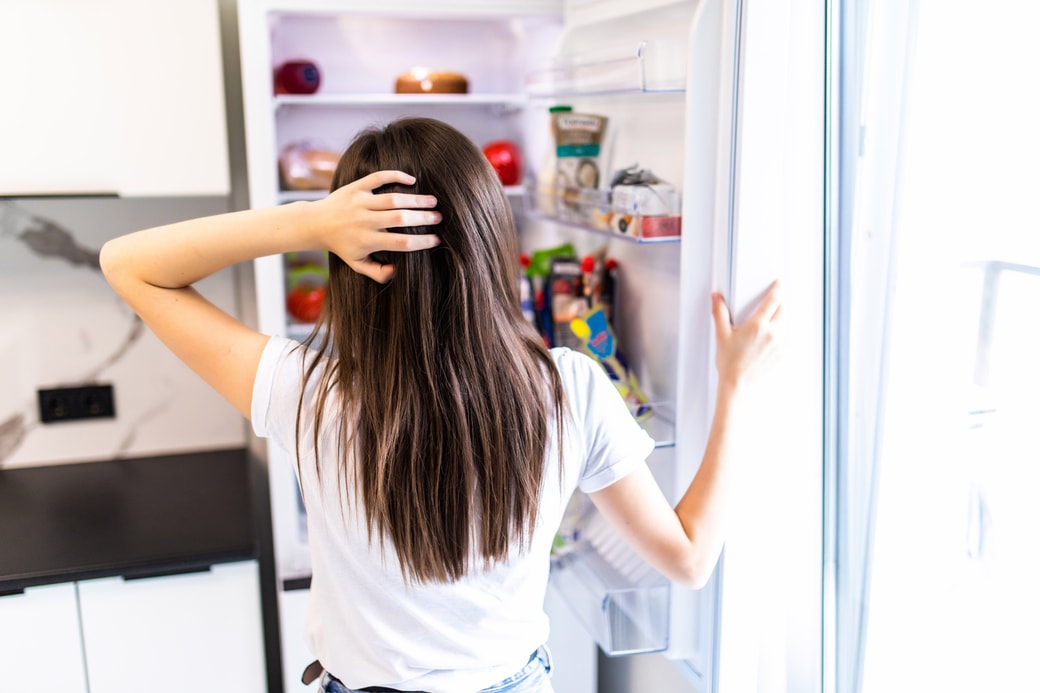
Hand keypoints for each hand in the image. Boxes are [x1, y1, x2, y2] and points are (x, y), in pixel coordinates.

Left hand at [308, 170, 441, 282]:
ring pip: (393, 199)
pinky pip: (378, 178)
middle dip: (424, 218)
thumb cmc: (341, 245)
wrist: (316, 224)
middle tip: (439, 218)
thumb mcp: (357, 264)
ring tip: (433, 201)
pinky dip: (396, 176)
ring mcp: (360, 202)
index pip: (401, 243)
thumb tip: (397, 271)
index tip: (437, 239)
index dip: (422, 241)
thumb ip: (378, 272)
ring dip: (416, 199)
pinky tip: (412, 180)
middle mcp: (364, 221)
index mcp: (368, 241)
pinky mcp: (355, 187)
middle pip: (401, 219)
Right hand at [711, 280, 782, 391]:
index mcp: (757, 325)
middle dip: (777, 306)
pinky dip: (776, 338)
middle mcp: (772, 334)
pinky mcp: (782, 355)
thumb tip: (717, 299)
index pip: (772, 301)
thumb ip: (720, 313)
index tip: (778, 284)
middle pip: (781, 311)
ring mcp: (779, 345)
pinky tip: (764, 345)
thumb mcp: (722, 335)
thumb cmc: (729, 363)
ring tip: (762, 331)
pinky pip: (783, 341)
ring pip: (782, 326)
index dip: (777, 290)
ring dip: (776, 323)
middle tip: (769, 307)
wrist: (738, 385)